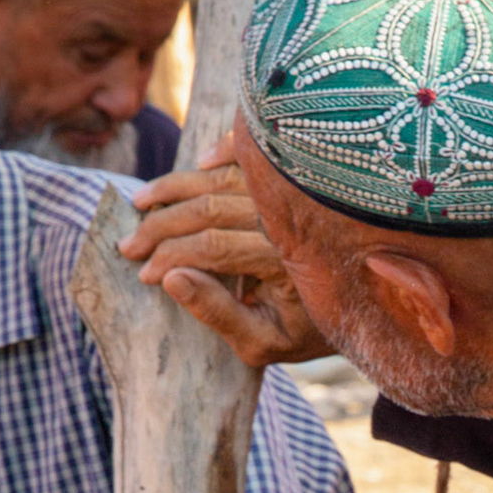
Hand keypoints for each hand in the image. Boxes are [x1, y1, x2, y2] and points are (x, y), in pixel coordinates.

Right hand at [121, 138, 332, 367]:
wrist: (364, 308)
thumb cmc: (307, 329)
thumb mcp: (264, 342)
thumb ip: (217, 314)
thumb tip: (170, 278)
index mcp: (281, 261)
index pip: (210, 246)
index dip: (168, 255)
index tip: (141, 271)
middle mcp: (289, 220)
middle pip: (209, 208)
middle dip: (160, 225)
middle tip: (128, 243)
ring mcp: (295, 196)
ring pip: (224, 178)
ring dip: (178, 187)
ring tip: (142, 201)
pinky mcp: (300, 182)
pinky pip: (258, 157)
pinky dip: (228, 150)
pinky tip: (201, 162)